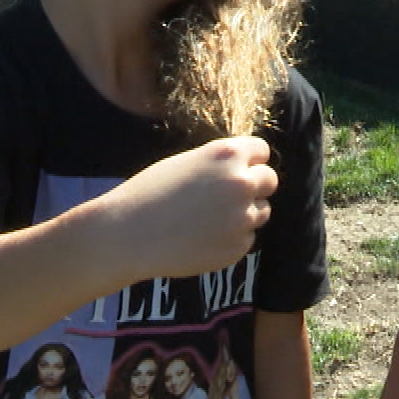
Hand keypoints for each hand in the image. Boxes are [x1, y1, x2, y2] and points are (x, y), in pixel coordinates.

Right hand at [101, 136, 275, 277]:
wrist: (128, 234)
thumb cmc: (150, 193)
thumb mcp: (187, 162)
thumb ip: (221, 164)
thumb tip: (249, 169)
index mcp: (227, 155)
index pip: (262, 151)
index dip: (248, 161)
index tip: (234, 170)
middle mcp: (241, 183)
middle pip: (269, 180)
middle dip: (253, 186)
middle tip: (224, 197)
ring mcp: (242, 217)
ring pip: (261, 211)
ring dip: (244, 213)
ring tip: (207, 218)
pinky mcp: (237, 247)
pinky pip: (246, 239)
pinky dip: (230, 239)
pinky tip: (200, 238)